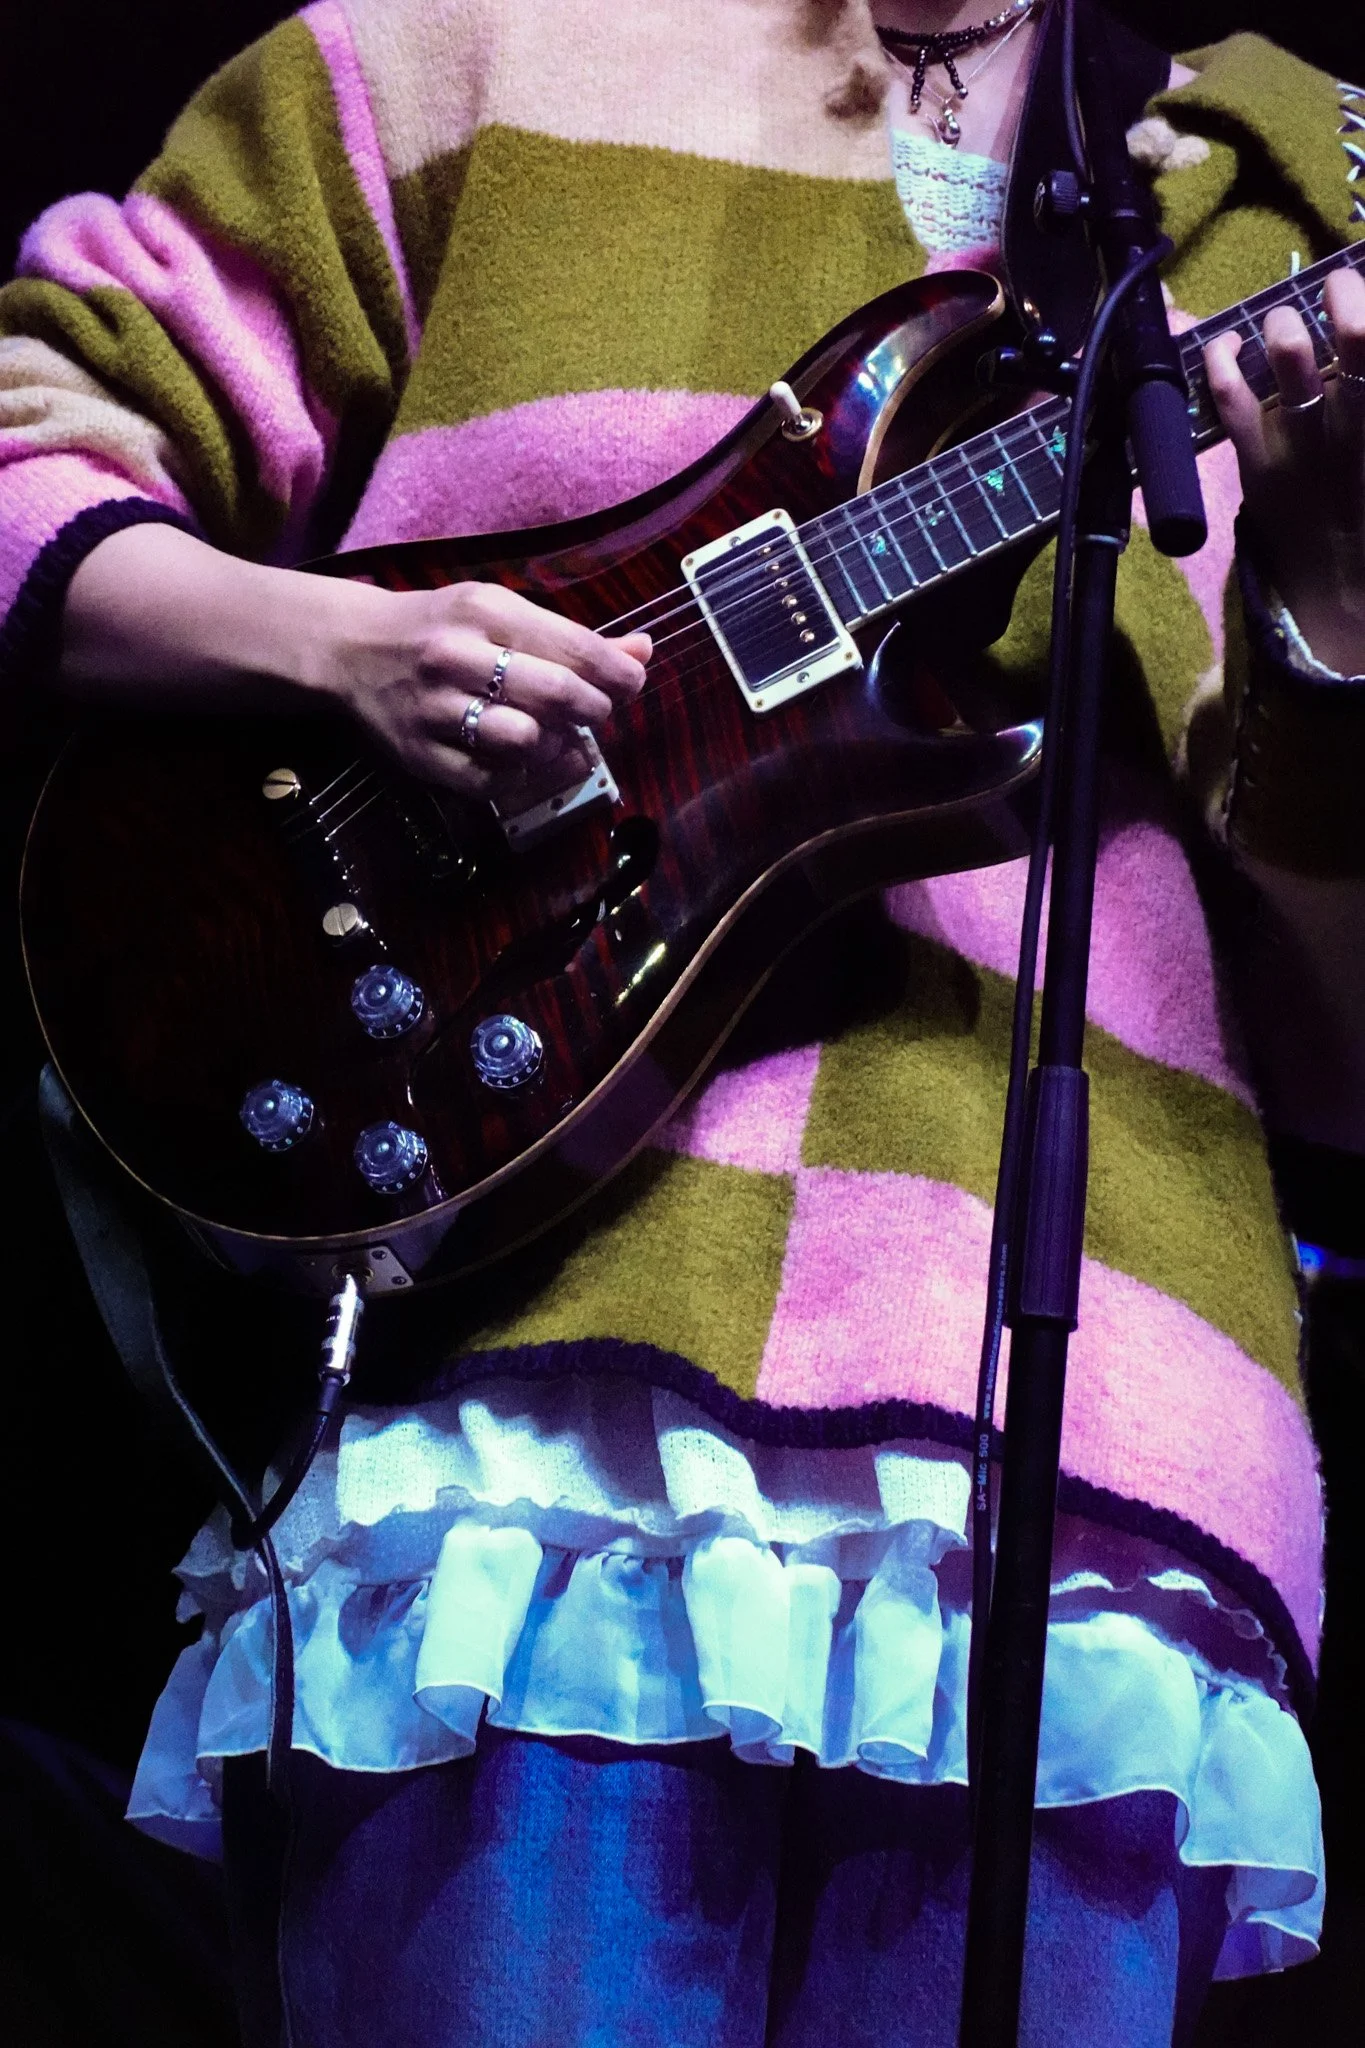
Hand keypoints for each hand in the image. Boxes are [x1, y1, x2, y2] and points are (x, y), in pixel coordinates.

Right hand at [329, 580, 649, 798]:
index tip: (630, 683)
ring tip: (559, 738)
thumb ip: (571, 638)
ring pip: (525, 742)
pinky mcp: (420, 755)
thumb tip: (642, 651)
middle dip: (594, 710)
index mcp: (484, 610)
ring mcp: (434, 709)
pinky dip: (521, 777)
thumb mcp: (500, 614)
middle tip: (595, 712)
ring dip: (558, 747)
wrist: (352, 648)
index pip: (574, 647)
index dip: (618, 673)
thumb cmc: (441, 628)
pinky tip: (527, 761)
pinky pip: (490, 781)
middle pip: (557, 695)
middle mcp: (457, 655)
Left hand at [1204, 265, 1364, 675]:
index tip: (1361, 283)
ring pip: (1290, 349)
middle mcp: (1357, 423)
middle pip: (1357, 332)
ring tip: (1284, 321)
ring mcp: (1302, 441)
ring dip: (1287, 319)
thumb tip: (1356, 348)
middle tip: (1336, 287)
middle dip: (1344, 292)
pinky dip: (1223, 357)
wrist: (1343, 591)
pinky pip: (1230, 396)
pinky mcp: (1256, 462)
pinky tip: (1230, 342)